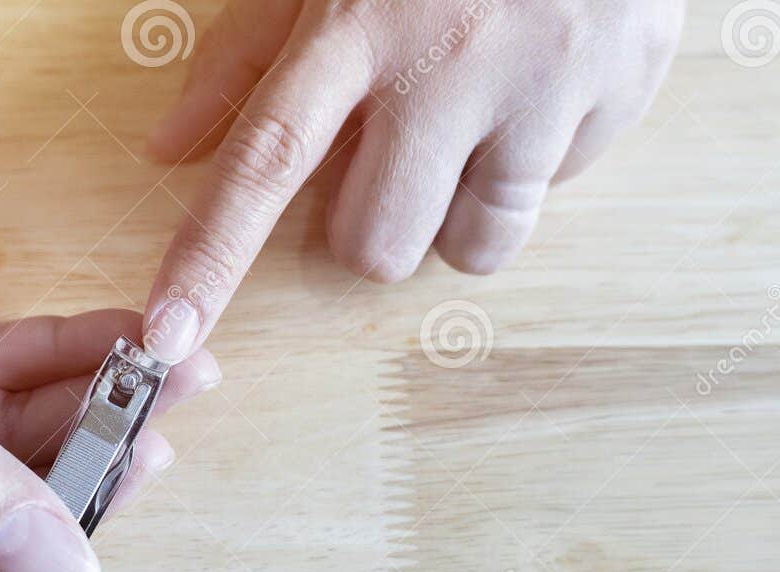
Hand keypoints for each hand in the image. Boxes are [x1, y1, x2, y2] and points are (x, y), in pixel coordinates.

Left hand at [139, 0, 683, 360]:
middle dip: (376, 224)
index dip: (212, 253)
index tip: (174, 332)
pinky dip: (536, 161)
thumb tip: (168, 148)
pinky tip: (537, 88)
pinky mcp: (611, 97)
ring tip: (474, 123)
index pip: (263, 158)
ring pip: (471, 246)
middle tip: (400, 153)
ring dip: (459, 209)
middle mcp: (442, 64)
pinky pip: (553, 195)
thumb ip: (244, 52)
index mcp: (354, 23)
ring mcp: (536, 87)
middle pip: (374, 243)